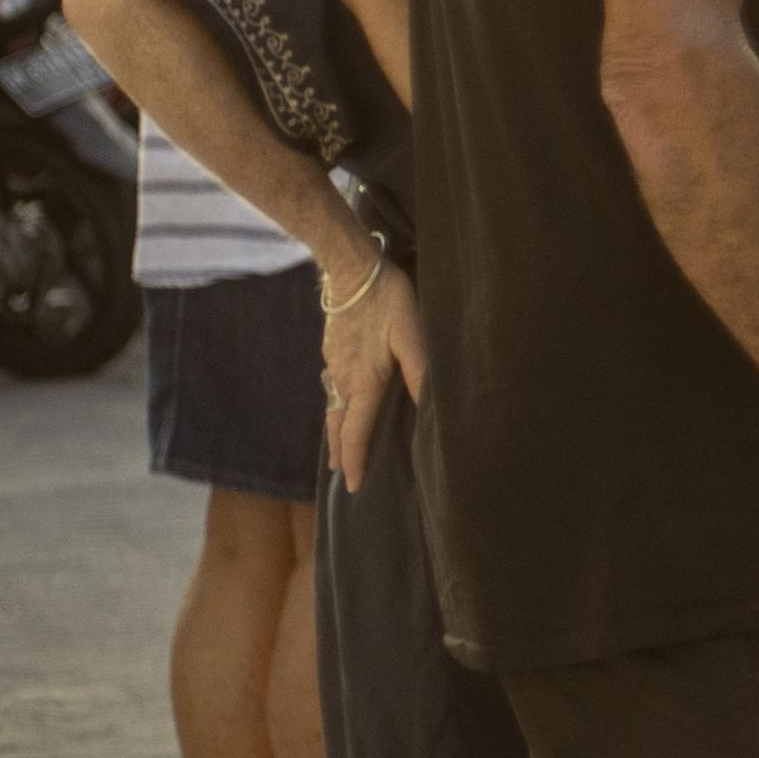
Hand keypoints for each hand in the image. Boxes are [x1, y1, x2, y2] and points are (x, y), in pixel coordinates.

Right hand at [320, 262, 424, 488]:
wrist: (350, 271)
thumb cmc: (387, 301)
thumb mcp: (414, 335)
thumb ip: (420, 372)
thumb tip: (427, 409)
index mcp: (364, 382)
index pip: (356, 431)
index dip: (354, 460)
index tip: (352, 486)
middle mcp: (343, 379)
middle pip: (337, 425)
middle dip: (340, 452)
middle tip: (340, 475)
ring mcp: (333, 364)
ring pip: (332, 406)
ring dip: (335, 429)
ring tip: (338, 446)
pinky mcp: (331, 349)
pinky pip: (331, 386)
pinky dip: (334, 404)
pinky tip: (340, 400)